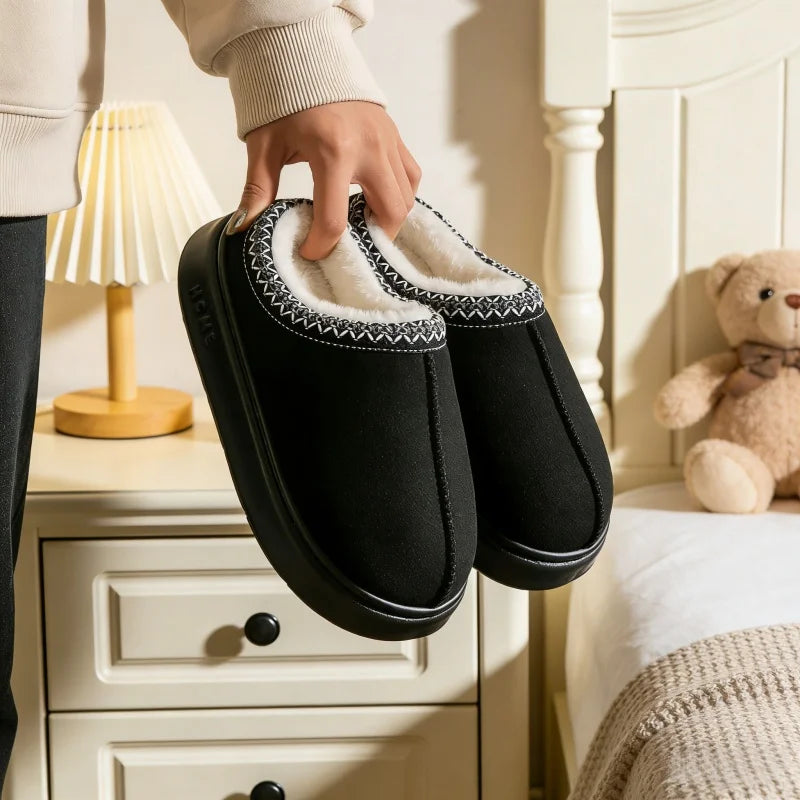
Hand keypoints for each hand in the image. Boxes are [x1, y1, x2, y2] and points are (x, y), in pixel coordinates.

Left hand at [226, 102, 420, 259]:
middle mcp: (368, 148)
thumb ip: (257, 190)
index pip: (335, 219)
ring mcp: (387, 142)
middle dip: (371, 240)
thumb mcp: (265, 146)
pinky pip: (411, 176)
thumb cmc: (283, 101)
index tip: (310, 252)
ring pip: (406, 198)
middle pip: (389, 214)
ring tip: (363, 226)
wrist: (305, 55)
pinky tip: (378, 201)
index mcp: (333, 152)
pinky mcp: (395, 137)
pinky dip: (401, 195)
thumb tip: (242, 227)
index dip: (322, 246)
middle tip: (349, 246)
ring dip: (388, 220)